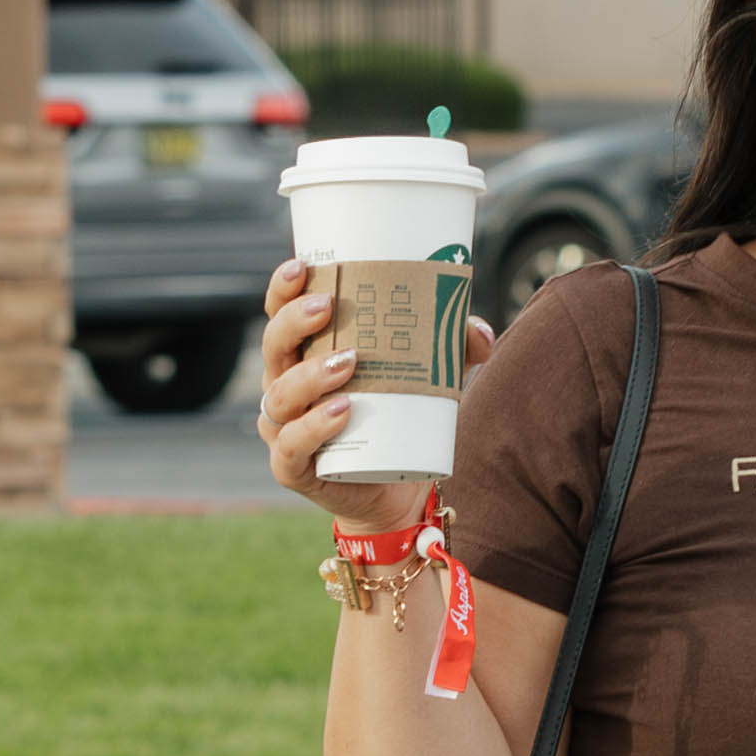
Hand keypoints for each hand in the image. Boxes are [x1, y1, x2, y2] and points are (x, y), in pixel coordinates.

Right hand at [257, 258, 497, 535]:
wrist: (395, 490)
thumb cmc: (399, 420)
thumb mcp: (429, 378)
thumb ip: (454, 351)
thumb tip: (480, 333)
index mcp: (303, 357)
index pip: (279, 315)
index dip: (281, 290)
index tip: (301, 266)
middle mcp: (283, 387)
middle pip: (275, 347)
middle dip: (295, 322)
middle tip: (329, 306)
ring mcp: (283, 428)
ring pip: (281, 395)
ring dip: (310, 375)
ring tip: (349, 361)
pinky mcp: (293, 468)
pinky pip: (292, 446)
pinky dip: (313, 428)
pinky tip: (340, 411)